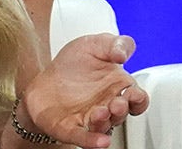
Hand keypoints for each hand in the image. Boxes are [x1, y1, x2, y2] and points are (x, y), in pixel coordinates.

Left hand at [22, 33, 149, 147]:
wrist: (43, 78)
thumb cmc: (73, 65)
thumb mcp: (94, 44)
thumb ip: (114, 43)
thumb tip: (123, 54)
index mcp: (117, 87)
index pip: (137, 99)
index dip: (138, 99)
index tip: (133, 93)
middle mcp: (107, 106)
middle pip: (121, 113)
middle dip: (121, 110)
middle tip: (116, 103)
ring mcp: (89, 118)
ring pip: (104, 126)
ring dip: (105, 122)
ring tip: (100, 113)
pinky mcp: (70, 128)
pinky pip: (83, 137)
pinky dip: (92, 141)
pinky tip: (100, 141)